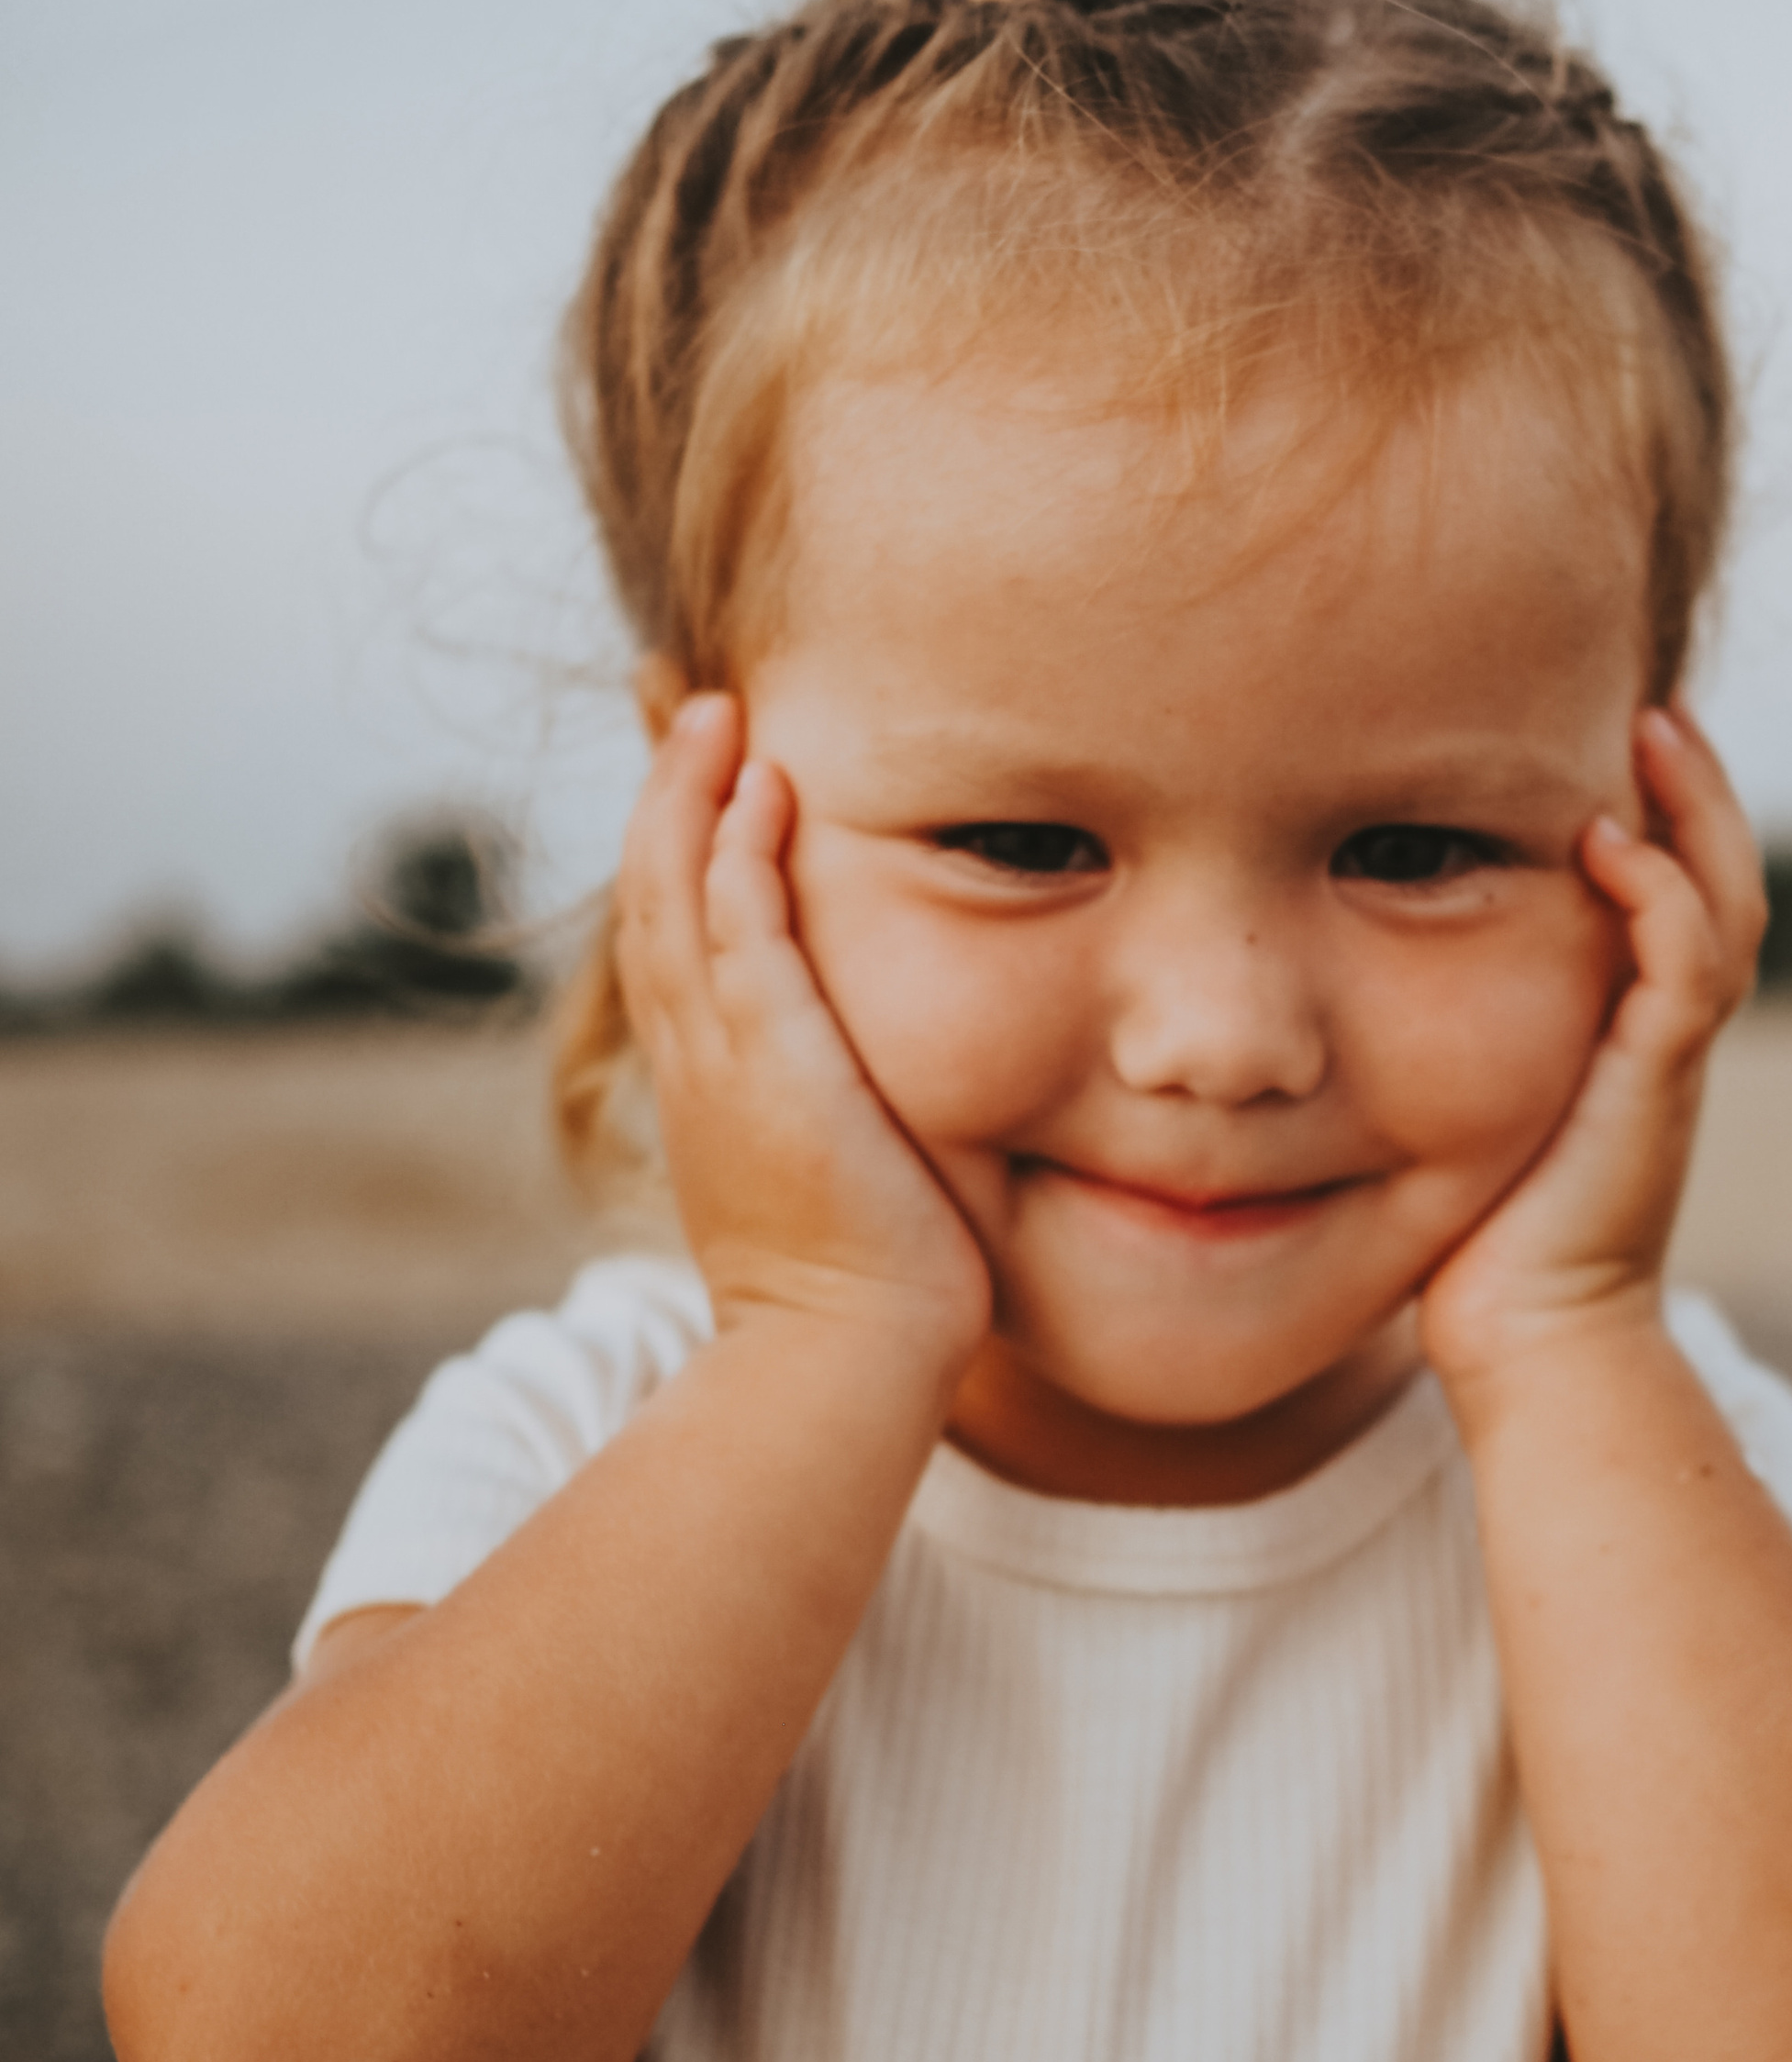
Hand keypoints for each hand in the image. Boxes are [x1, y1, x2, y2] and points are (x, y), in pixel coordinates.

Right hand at [616, 692, 994, 1367]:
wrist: (845, 1357)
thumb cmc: (861, 1288)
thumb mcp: (828, 1173)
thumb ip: (834, 1107)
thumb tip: (871, 1085)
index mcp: (703, 1082)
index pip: (668, 935)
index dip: (673, 847)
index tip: (699, 772)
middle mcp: (694, 1061)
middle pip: (650, 893)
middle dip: (665, 792)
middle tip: (689, 704)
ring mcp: (722, 1061)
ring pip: (677, 896)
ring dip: (692, 795)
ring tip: (716, 712)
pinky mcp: (772, 1065)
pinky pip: (741, 933)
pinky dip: (742, 853)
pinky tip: (764, 786)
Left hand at [1417, 705, 1764, 1390]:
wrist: (1526, 1342)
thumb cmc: (1479, 1242)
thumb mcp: (1466, 1112)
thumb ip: (1452, 1041)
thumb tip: (1359, 982)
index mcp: (1631, 1036)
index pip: (1674, 897)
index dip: (1662, 815)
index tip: (1614, 733)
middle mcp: (1665, 1039)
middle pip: (1721, 881)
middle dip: (1696, 787)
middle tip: (1652, 701)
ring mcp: (1668, 1063)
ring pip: (1722, 908)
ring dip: (1693, 814)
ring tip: (1651, 726)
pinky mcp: (1655, 1091)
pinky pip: (1685, 973)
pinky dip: (1661, 901)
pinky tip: (1609, 843)